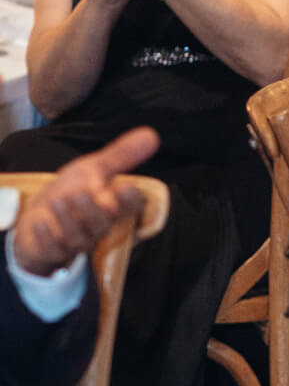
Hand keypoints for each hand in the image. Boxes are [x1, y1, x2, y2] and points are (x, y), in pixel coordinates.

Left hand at [10, 126, 158, 275]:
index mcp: (111, 208)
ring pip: (77, 237)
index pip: (128, 207)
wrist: (39, 220)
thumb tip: (151, 134)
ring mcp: (73, 242)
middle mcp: (96, 227)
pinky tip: (40, 222)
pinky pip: (51, 248)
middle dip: (93, 211)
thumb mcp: (92, 169)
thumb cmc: (70, 194)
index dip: (129, 201)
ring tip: (58, 201)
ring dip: (67, 220)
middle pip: (102, 224)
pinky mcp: (51, 251)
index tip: (127, 189)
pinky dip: (45, 236)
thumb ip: (120, 155)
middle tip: (82, 194)